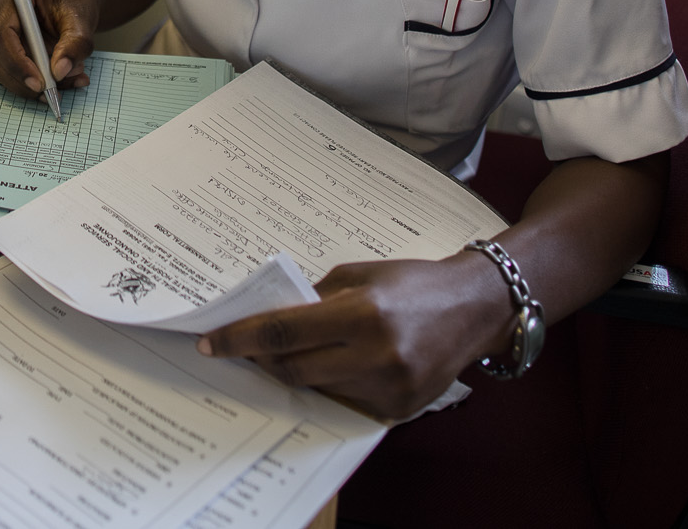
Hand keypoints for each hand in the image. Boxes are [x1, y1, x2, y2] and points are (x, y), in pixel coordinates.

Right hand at [0, 0, 99, 99]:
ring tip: (64, 83)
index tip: (39, 83)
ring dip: (27, 84)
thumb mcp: (82, 19)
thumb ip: (75, 44)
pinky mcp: (0, 44)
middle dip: (20, 78)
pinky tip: (59, 81)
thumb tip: (59, 72)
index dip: (15, 61)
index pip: (0, 31)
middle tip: (51, 93)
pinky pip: (7, 70)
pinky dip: (31, 81)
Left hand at [196, 254, 512, 421]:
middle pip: (293, 368)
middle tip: (243, 347)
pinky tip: (332, 365)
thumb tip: (268, 317)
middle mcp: (376, 356)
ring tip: (294, 350)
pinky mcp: (397, 409)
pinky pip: (344, 401)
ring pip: (316, 388)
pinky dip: (329, 384)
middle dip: (262, 357)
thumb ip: (314, 299)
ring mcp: (389, 388)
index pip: (284, 332)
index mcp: (363, 314)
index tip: (212, 343)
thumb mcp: (359, 276)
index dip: (242, 339)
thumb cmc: (413, 283)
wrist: (475, 308)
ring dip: (297, 371)